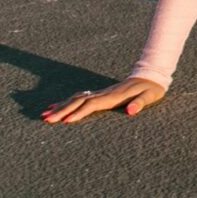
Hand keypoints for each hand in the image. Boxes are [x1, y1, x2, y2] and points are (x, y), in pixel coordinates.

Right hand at [42, 76, 166, 124]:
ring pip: (76, 98)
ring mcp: (100, 93)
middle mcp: (104, 94)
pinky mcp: (99, 94)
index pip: (93, 104)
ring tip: (45, 115)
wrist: (150, 76)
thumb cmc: (151, 89)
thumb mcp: (150, 96)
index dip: (80, 112)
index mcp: (114, 96)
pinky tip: (54, 107)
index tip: (66, 121)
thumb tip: (132, 111)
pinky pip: (79, 98)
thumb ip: (141, 103)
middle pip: (79, 101)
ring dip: (60, 106)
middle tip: (47, 120)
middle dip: (62, 110)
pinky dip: (65, 102)